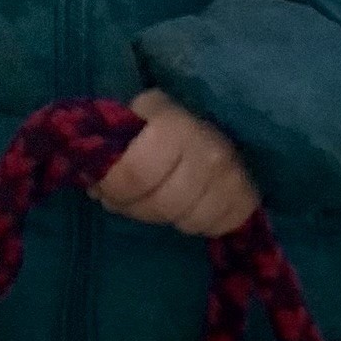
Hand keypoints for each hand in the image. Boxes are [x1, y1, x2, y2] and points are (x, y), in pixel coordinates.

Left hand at [89, 90, 257, 236]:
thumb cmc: (168, 116)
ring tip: (155, 198)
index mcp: (176, 124)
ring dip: (162, 216)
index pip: (136, 174)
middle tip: (124, 200)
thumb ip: (115, 139)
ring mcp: (234, 177)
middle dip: (133, 207)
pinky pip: (212, 228)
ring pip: (185, 221)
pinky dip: (193, 221)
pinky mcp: (248, 198)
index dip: (113, 187)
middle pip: (160, 205)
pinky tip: (185, 203)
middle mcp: (210, 152)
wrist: (221, 116)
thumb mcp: (139, 112)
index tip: (102, 187)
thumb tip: (91, 177)